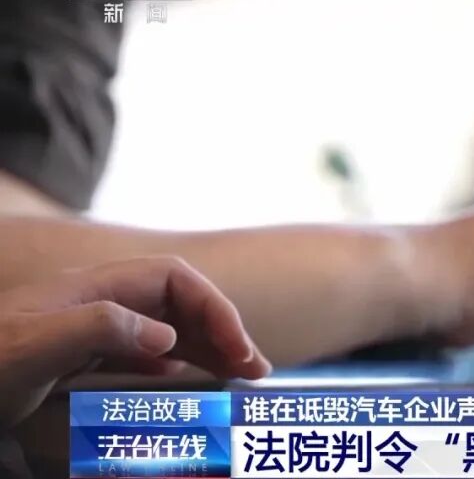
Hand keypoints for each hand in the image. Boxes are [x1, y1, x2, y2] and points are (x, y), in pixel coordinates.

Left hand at [0, 257, 270, 426]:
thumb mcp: (32, 349)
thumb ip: (98, 330)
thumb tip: (167, 337)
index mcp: (93, 288)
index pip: (175, 279)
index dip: (214, 308)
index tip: (238, 350)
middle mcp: (97, 302)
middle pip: (178, 302)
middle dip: (222, 328)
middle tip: (254, 371)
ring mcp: (87, 327)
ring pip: (164, 326)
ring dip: (206, 347)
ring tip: (237, 375)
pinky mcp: (76, 355)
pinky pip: (141, 351)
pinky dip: (174, 363)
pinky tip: (182, 381)